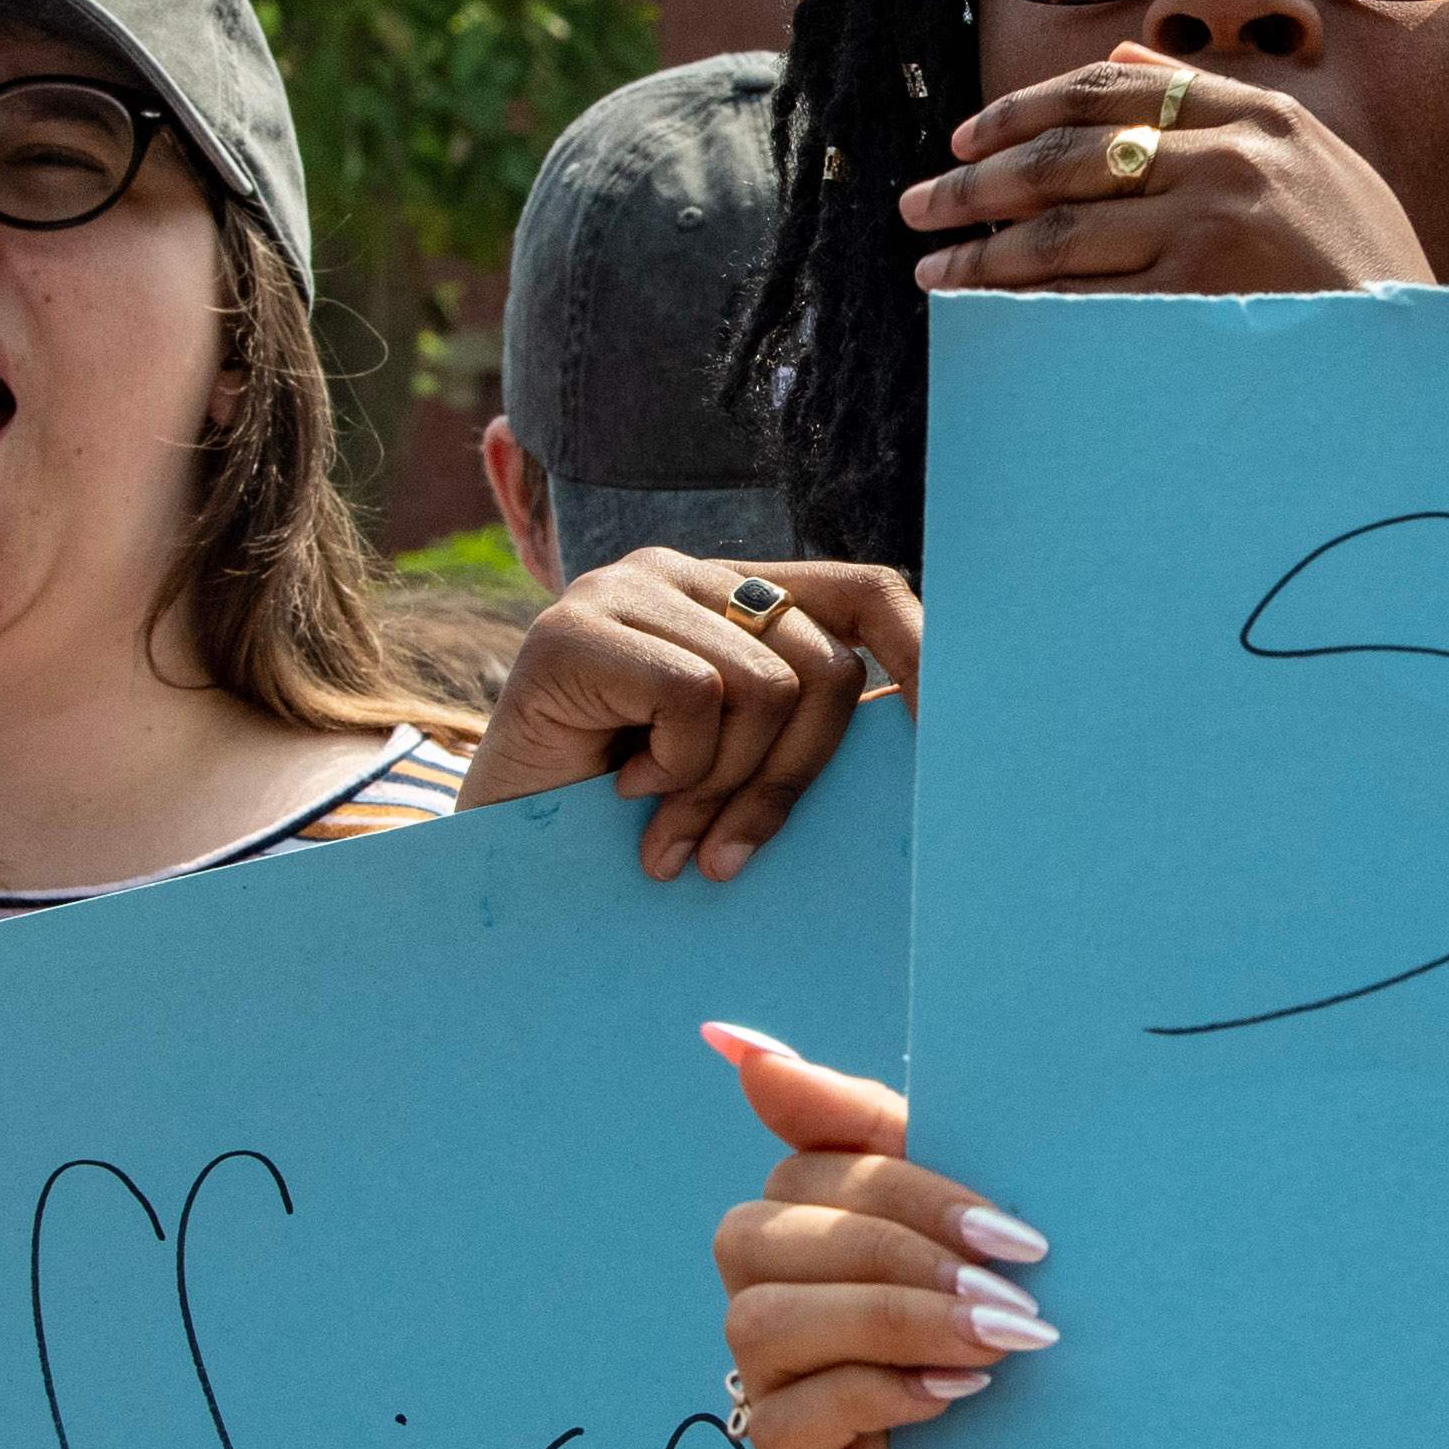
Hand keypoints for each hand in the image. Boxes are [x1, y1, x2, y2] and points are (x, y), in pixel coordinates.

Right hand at [453, 553, 922, 880]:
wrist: (494, 873)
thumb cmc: (622, 833)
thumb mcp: (735, 774)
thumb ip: (801, 735)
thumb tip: (920, 729)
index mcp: (738, 600)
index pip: (864, 591)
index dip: (922, 651)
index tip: (954, 734)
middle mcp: (689, 575)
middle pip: (824, 662)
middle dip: (791, 776)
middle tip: (726, 850)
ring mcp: (629, 589)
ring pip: (765, 686)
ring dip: (721, 788)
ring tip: (664, 827)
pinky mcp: (576, 624)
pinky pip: (696, 695)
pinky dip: (674, 768)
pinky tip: (623, 789)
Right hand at [699, 1024, 1051, 1448]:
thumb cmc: (1005, 1330)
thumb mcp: (964, 1224)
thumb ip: (874, 1128)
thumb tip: (736, 1044)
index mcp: (810, 1210)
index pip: (813, 1154)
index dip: (901, 1177)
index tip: (1004, 1223)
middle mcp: (766, 1286)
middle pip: (772, 1228)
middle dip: (904, 1248)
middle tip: (1018, 1285)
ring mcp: (763, 1377)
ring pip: (770, 1318)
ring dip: (894, 1320)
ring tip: (999, 1342)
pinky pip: (790, 1411)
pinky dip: (877, 1394)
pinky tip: (952, 1395)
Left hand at [903, 41, 1433, 292]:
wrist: (1419, 370)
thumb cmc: (1363, 276)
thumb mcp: (1316, 168)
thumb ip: (1221, 107)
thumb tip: (1125, 54)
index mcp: (1261, 116)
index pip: (1111, 87)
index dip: (1023, 110)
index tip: (966, 140)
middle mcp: (1234, 157)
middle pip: (1068, 155)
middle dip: (976, 182)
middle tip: (919, 207)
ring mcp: (1216, 225)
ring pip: (1061, 230)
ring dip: (982, 252)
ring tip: (936, 272)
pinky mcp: (1200, 296)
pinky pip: (1083, 298)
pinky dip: (1021, 306)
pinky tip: (983, 316)